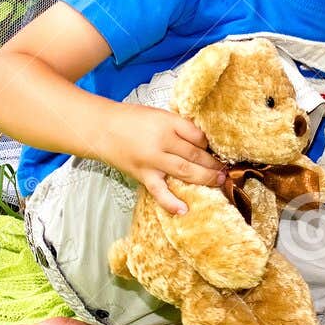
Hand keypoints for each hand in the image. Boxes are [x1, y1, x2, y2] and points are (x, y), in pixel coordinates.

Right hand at [99, 103, 227, 214]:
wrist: (100, 128)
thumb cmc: (131, 119)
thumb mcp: (158, 115)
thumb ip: (178, 127)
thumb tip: (201, 143)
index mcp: (167, 122)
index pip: (197, 135)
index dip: (209, 144)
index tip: (215, 149)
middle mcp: (162, 141)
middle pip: (195, 155)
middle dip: (213, 164)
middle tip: (225, 170)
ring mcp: (152, 160)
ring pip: (184, 171)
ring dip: (204, 178)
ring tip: (219, 182)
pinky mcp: (142, 175)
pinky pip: (159, 191)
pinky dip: (171, 202)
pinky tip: (184, 210)